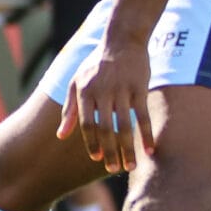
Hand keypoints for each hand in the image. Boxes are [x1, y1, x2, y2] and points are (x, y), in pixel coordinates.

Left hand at [57, 36, 152, 174]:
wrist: (122, 41)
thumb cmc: (96, 66)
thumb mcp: (76, 83)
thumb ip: (69, 110)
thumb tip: (61, 135)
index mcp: (85, 92)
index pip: (87, 123)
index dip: (92, 142)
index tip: (97, 157)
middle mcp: (102, 92)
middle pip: (105, 128)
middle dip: (109, 151)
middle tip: (112, 169)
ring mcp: (122, 90)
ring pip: (124, 125)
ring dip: (128, 148)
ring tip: (130, 166)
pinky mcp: (140, 88)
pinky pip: (144, 116)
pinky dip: (146, 134)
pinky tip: (150, 150)